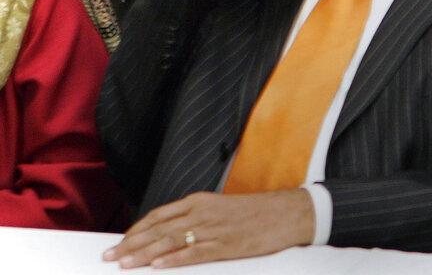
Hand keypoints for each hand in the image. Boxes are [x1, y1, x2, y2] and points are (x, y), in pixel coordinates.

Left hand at [102, 190, 314, 268]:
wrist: (287, 212)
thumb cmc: (255, 213)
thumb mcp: (222, 209)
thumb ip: (197, 218)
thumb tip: (170, 234)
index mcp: (201, 201)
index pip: (159, 215)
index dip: (137, 229)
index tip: (119, 242)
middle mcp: (203, 212)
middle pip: (159, 228)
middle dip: (131, 244)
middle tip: (108, 256)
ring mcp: (214, 228)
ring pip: (171, 241)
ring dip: (144, 253)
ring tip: (124, 263)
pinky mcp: (226, 244)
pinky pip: (194, 253)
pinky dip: (174, 260)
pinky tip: (158, 266)